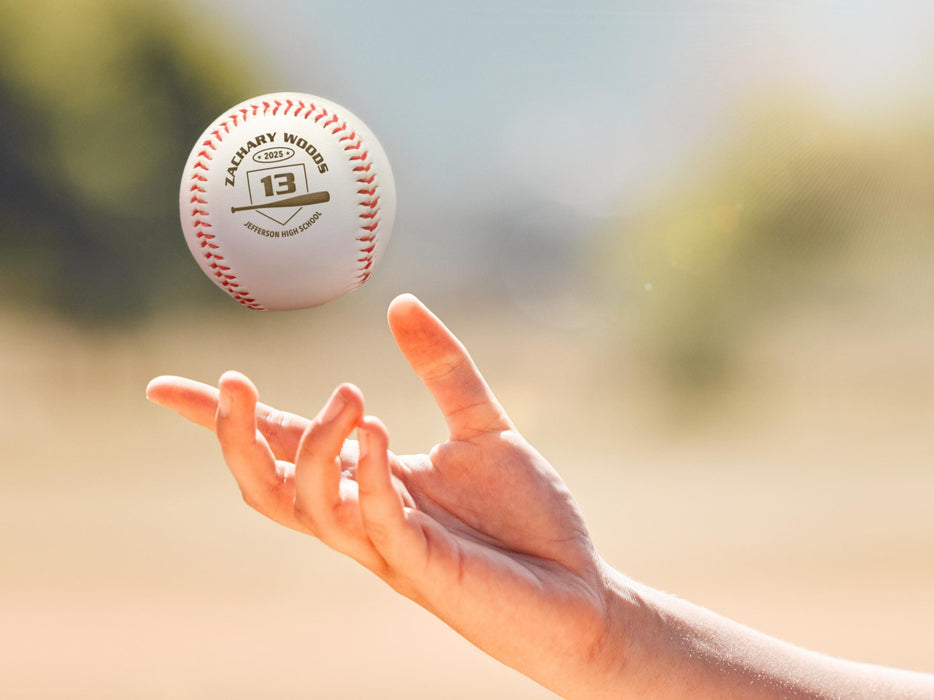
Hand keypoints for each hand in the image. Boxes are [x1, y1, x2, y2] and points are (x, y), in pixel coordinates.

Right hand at [146, 294, 616, 696]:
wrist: (581, 590)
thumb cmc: (527, 519)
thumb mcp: (484, 427)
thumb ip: (444, 369)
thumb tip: (400, 302)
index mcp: (370, 481)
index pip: (282, 446)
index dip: (221, 420)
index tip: (164, 387)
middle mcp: (365, 516)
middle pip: (266, 487)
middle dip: (236, 439)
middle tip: (236, 383)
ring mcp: (389, 547)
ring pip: (308, 509)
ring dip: (314, 448)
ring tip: (352, 397)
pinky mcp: (426, 570)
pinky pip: (376, 526)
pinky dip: (366, 479)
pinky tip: (377, 436)